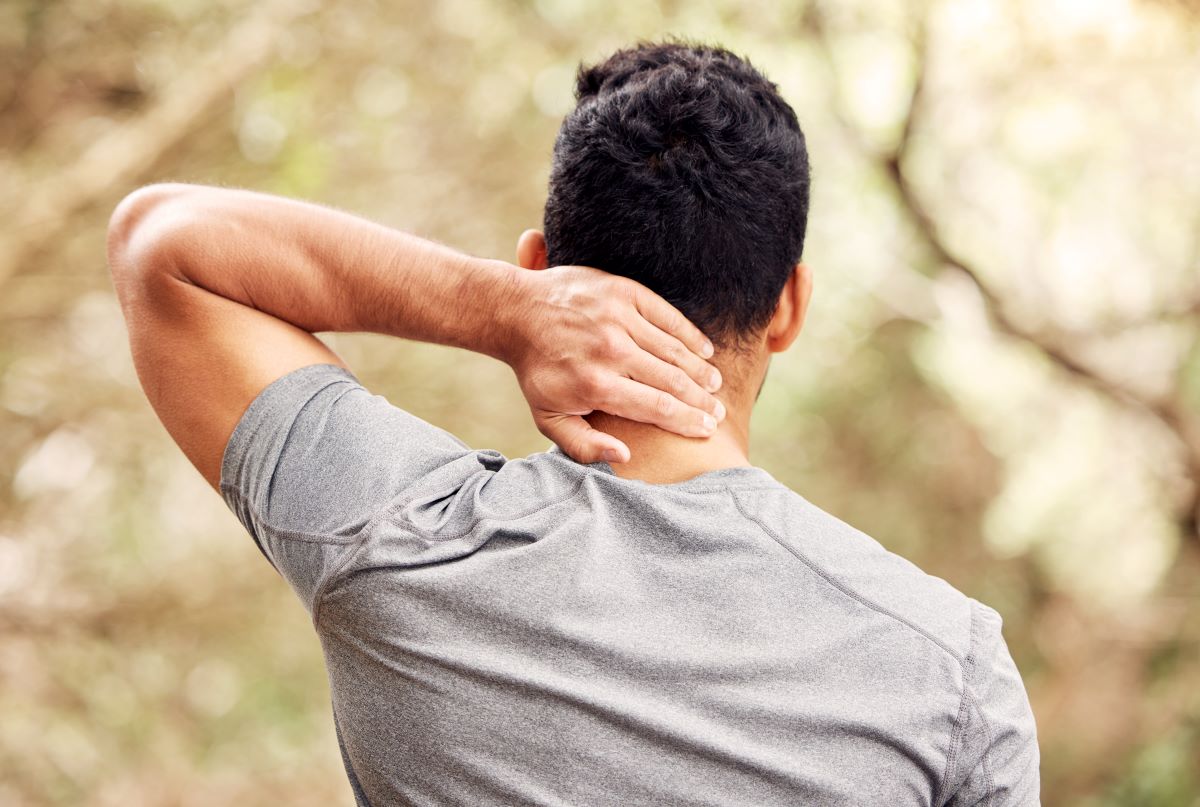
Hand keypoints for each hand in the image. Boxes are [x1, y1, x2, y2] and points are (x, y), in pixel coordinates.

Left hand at [501, 265, 725, 463]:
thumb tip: (624, 456)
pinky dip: (689, 334)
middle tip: (717, 412)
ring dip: (699, 370)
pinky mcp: (623, 292)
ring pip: (673, 349)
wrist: (518, 313)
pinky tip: (705, 350)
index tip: (706, 429)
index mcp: (596, 385)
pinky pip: (667, 315)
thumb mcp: (549, 418)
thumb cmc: (537, 372)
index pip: (657, 408)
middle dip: (700, 400)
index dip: (687, 421)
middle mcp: (611, 351)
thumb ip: (584, 445)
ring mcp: (618, 318)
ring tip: (714, 385)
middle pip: (672, 381)